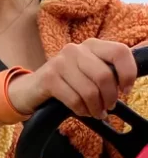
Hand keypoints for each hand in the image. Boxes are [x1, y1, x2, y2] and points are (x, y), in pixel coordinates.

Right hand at [8, 38, 137, 118]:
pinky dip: (82, 110)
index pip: (120, 52)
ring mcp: (60, 62)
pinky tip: (83, 112)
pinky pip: (74, 99)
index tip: (125, 90)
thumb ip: (107, 71)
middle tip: (108, 107)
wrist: (30, 89)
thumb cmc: (67, 82)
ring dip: (96, 107)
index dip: (128, 73)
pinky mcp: (48, 78)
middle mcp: (75, 49)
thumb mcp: (88, 71)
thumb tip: (127, 83)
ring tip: (96, 112)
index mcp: (91, 45)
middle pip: (105, 75)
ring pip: (90, 90)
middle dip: (110, 97)